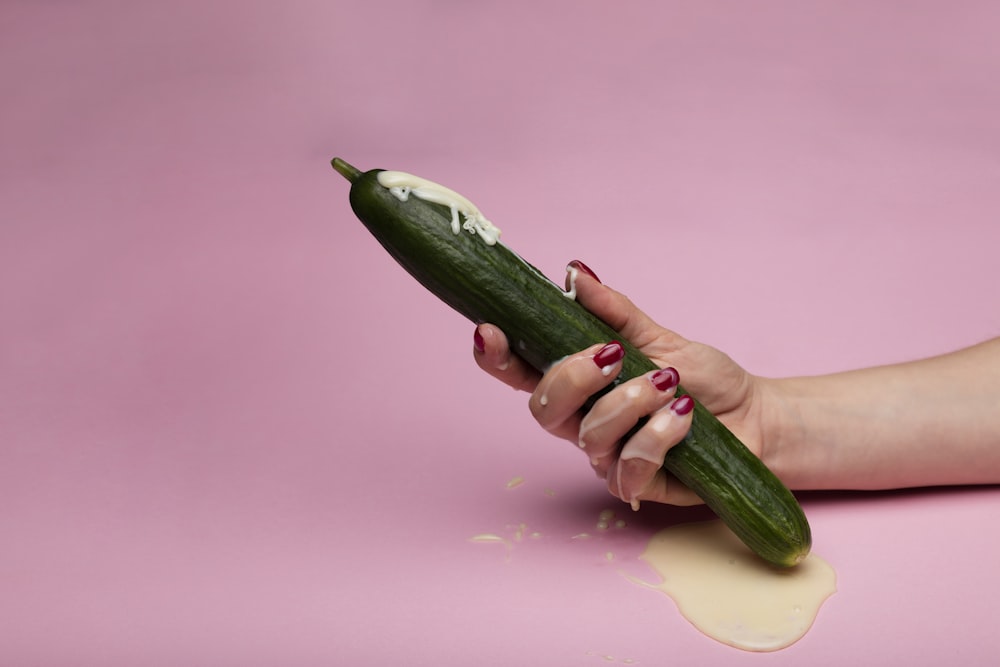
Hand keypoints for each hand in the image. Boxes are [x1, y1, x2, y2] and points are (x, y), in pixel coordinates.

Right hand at [473, 261, 765, 506]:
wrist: (755, 417)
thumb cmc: (702, 378)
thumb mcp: (658, 335)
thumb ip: (613, 310)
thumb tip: (574, 273)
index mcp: (579, 382)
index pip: (522, 373)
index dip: (498, 357)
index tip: (488, 331)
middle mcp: (583, 420)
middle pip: (542, 408)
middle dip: (572, 376)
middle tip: (613, 356)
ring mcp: (607, 454)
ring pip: (587, 434)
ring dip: (630, 402)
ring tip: (670, 384)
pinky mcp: (638, 483)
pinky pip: (627, 467)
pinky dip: (657, 436)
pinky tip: (684, 418)